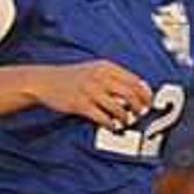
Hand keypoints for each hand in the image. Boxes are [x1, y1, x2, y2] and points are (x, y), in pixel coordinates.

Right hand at [36, 61, 152, 129]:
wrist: (45, 81)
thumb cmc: (72, 77)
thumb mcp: (94, 69)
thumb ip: (113, 76)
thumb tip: (136, 89)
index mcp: (106, 67)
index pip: (134, 80)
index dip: (145, 94)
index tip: (148, 102)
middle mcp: (100, 77)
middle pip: (130, 94)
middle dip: (139, 107)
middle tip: (140, 114)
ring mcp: (90, 91)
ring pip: (118, 108)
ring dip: (125, 118)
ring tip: (125, 122)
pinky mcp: (81, 105)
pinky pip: (102, 118)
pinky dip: (110, 124)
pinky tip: (112, 126)